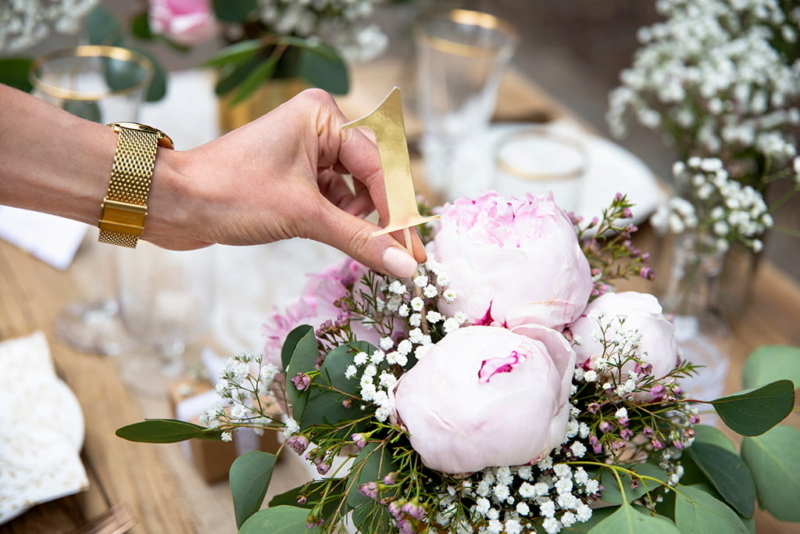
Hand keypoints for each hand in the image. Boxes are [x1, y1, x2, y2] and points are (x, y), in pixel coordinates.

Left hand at [147, 89, 425, 277]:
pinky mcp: (296, 175)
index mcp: (323, 116)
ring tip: (342, 239)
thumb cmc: (230, 194)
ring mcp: (307, 150)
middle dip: (378, 215)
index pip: (377, 165)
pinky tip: (327, 234)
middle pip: (371, 175)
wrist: (174, 204)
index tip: (413, 250)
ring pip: (354, 190)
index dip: (396, 210)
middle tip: (396, 256)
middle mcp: (319, 126)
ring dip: (354, 219)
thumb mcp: (304, 216)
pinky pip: (333, 198)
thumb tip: (405, 266)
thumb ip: (360, 239)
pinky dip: (336, 220)